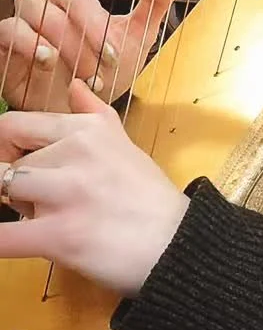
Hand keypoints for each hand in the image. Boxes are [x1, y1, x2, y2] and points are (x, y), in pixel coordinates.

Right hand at [0, 0, 187, 112]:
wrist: (82, 112)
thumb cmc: (105, 72)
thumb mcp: (137, 37)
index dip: (93, 19)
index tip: (113, 51)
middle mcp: (44, 3)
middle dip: (78, 36)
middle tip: (98, 68)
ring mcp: (23, 23)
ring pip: (28, 11)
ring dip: (56, 42)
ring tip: (76, 72)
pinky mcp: (7, 47)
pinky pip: (6, 31)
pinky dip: (26, 44)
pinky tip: (46, 62)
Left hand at [0, 80, 188, 294]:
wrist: (178, 244)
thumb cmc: (150, 199)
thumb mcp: (125, 144)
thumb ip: (94, 114)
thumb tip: (74, 85)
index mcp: (87, 130)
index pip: (16, 125)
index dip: (5, 147)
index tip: (12, 161)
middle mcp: (76, 153)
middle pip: (9, 165)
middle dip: (17, 187)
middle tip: (43, 202)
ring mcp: (67, 194)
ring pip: (5, 192)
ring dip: (18, 210)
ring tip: (44, 221)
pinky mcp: (61, 236)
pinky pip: (5, 237)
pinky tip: (4, 242)